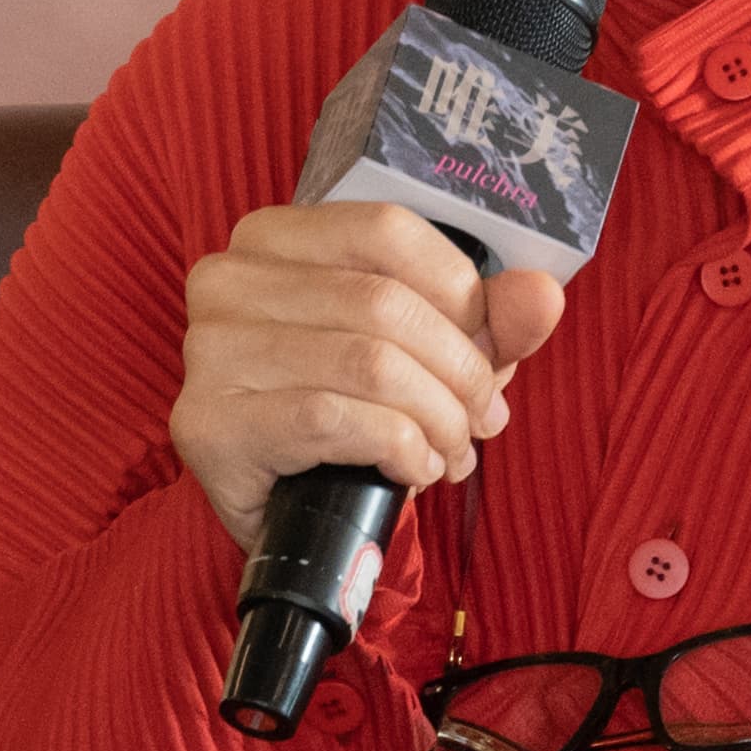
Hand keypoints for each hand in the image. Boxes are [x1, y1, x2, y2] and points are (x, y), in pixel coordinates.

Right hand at [170, 202, 565, 553]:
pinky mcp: (208, 423)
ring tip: (453, 453)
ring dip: (437, 420)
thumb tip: (543, 293)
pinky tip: (413, 470)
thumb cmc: (351, 414)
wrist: (287, 520)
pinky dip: (398, 449)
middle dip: (460, 371)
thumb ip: (488, 319)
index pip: (386, 229)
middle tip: (485, 419)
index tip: (492, 348)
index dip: (459, 291)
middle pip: (384, 302)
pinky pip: (333, 419)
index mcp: (272, 237)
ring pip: (369, 363)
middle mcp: (227, 280)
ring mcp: (208, 351)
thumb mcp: (426, 354)